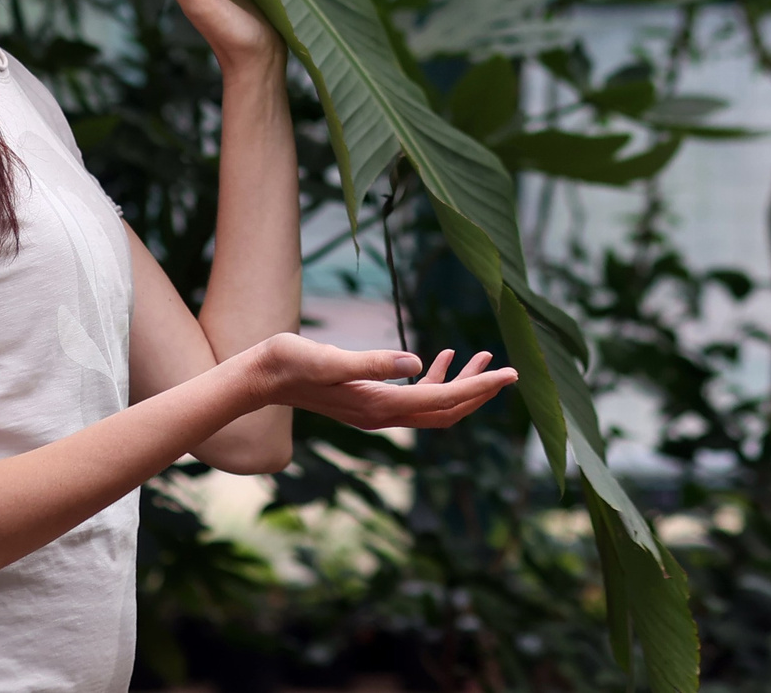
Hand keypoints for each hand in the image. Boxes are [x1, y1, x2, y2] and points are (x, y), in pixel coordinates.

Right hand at [245, 333, 517, 430]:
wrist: (259, 378)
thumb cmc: (289, 362)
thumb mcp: (330, 358)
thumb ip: (372, 362)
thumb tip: (418, 362)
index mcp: (379, 405)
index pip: (443, 400)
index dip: (480, 387)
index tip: (511, 374)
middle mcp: (383, 414)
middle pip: (447, 411)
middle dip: (480, 392)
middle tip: (511, 371)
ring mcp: (376, 410)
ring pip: (434, 405)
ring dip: (463, 385)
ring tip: (485, 357)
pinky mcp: (369, 400)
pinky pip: (415, 397)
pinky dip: (437, 380)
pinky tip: (444, 357)